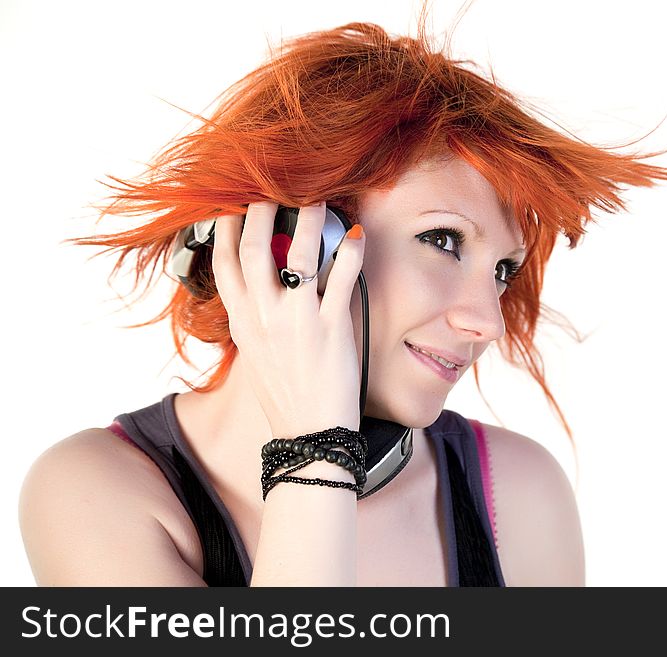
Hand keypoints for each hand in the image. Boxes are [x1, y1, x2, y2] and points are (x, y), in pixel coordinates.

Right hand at [211, 201, 364, 437]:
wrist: (309, 433)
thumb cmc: (285, 394)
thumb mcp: (255, 354)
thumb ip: (254, 317)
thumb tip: (261, 286)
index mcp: (242, 321)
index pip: (224, 263)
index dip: (229, 229)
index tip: (235, 206)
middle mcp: (263, 316)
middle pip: (256, 248)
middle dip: (263, 212)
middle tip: (275, 192)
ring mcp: (297, 320)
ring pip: (299, 254)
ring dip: (310, 220)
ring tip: (320, 201)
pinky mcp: (331, 328)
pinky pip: (342, 278)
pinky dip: (350, 252)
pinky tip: (357, 235)